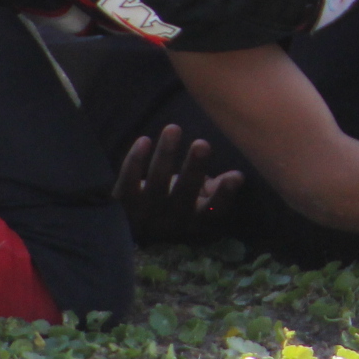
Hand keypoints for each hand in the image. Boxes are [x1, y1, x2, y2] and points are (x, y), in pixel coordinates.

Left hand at [113, 124, 244, 242]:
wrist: (127, 229)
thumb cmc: (170, 206)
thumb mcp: (196, 202)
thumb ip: (214, 189)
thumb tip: (237, 176)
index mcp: (194, 221)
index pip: (213, 211)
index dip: (224, 195)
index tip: (236, 177)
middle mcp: (170, 221)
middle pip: (184, 194)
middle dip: (193, 168)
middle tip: (202, 144)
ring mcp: (144, 214)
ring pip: (156, 183)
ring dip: (165, 154)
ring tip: (173, 128)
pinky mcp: (121, 204)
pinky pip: (128, 181)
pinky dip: (134, 161)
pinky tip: (144, 140)